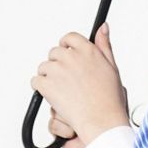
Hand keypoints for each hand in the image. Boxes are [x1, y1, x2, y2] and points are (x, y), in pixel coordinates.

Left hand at [32, 22, 130, 147]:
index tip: (66, 53)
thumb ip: (104, 44)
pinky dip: (41, 89)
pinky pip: (36, 81)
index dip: (66, 46)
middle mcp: (72, 57)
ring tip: (61, 91)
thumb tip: (103, 27)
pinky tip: (52, 96)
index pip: (70, 38)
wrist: (101, 120)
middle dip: (57, 64)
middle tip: (66, 79)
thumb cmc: (109, 98)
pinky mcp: (47, 84)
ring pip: (44, 67)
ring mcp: (58, 70)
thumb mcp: (112, 67)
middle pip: (54, 53)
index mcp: (88, 50)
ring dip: (49, 77)